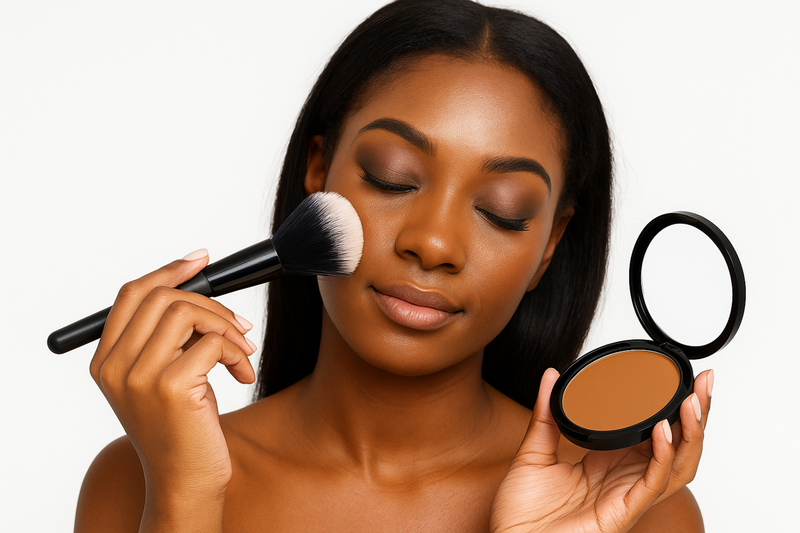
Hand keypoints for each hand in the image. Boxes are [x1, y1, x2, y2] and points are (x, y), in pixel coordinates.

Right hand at [88, 250, 255, 521]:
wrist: (186, 482)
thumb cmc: (181, 429)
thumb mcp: (164, 377)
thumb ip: (168, 339)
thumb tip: (200, 291)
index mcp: (106, 360)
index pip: (131, 294)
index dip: (169, 271)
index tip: (201, 260)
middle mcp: (114, 366)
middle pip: (163, 297)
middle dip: (211, 304)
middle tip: (239, 326)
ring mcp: (139, 376)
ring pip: (187, 313)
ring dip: (228, 328)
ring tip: (243, 353)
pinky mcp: (170, 387)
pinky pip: (213, 342)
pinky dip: (238, 353)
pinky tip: (242, 374)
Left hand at [490, 368, 710, 532]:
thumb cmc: (523, 511)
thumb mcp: (534, 451)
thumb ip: (545, 414)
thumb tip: (552, 376)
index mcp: (609, 462)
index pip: (653, 432)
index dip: (672, 408)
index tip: (680, 378)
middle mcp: (625, 478)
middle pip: (676, 446)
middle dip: (696, 415)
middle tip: (706, 381)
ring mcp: (627, 496)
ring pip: (677, 466)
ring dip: (691, 433)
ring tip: (694, 401)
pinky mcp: (623, 512)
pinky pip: (652, 483)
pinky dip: (663, 456)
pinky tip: (663, 431)